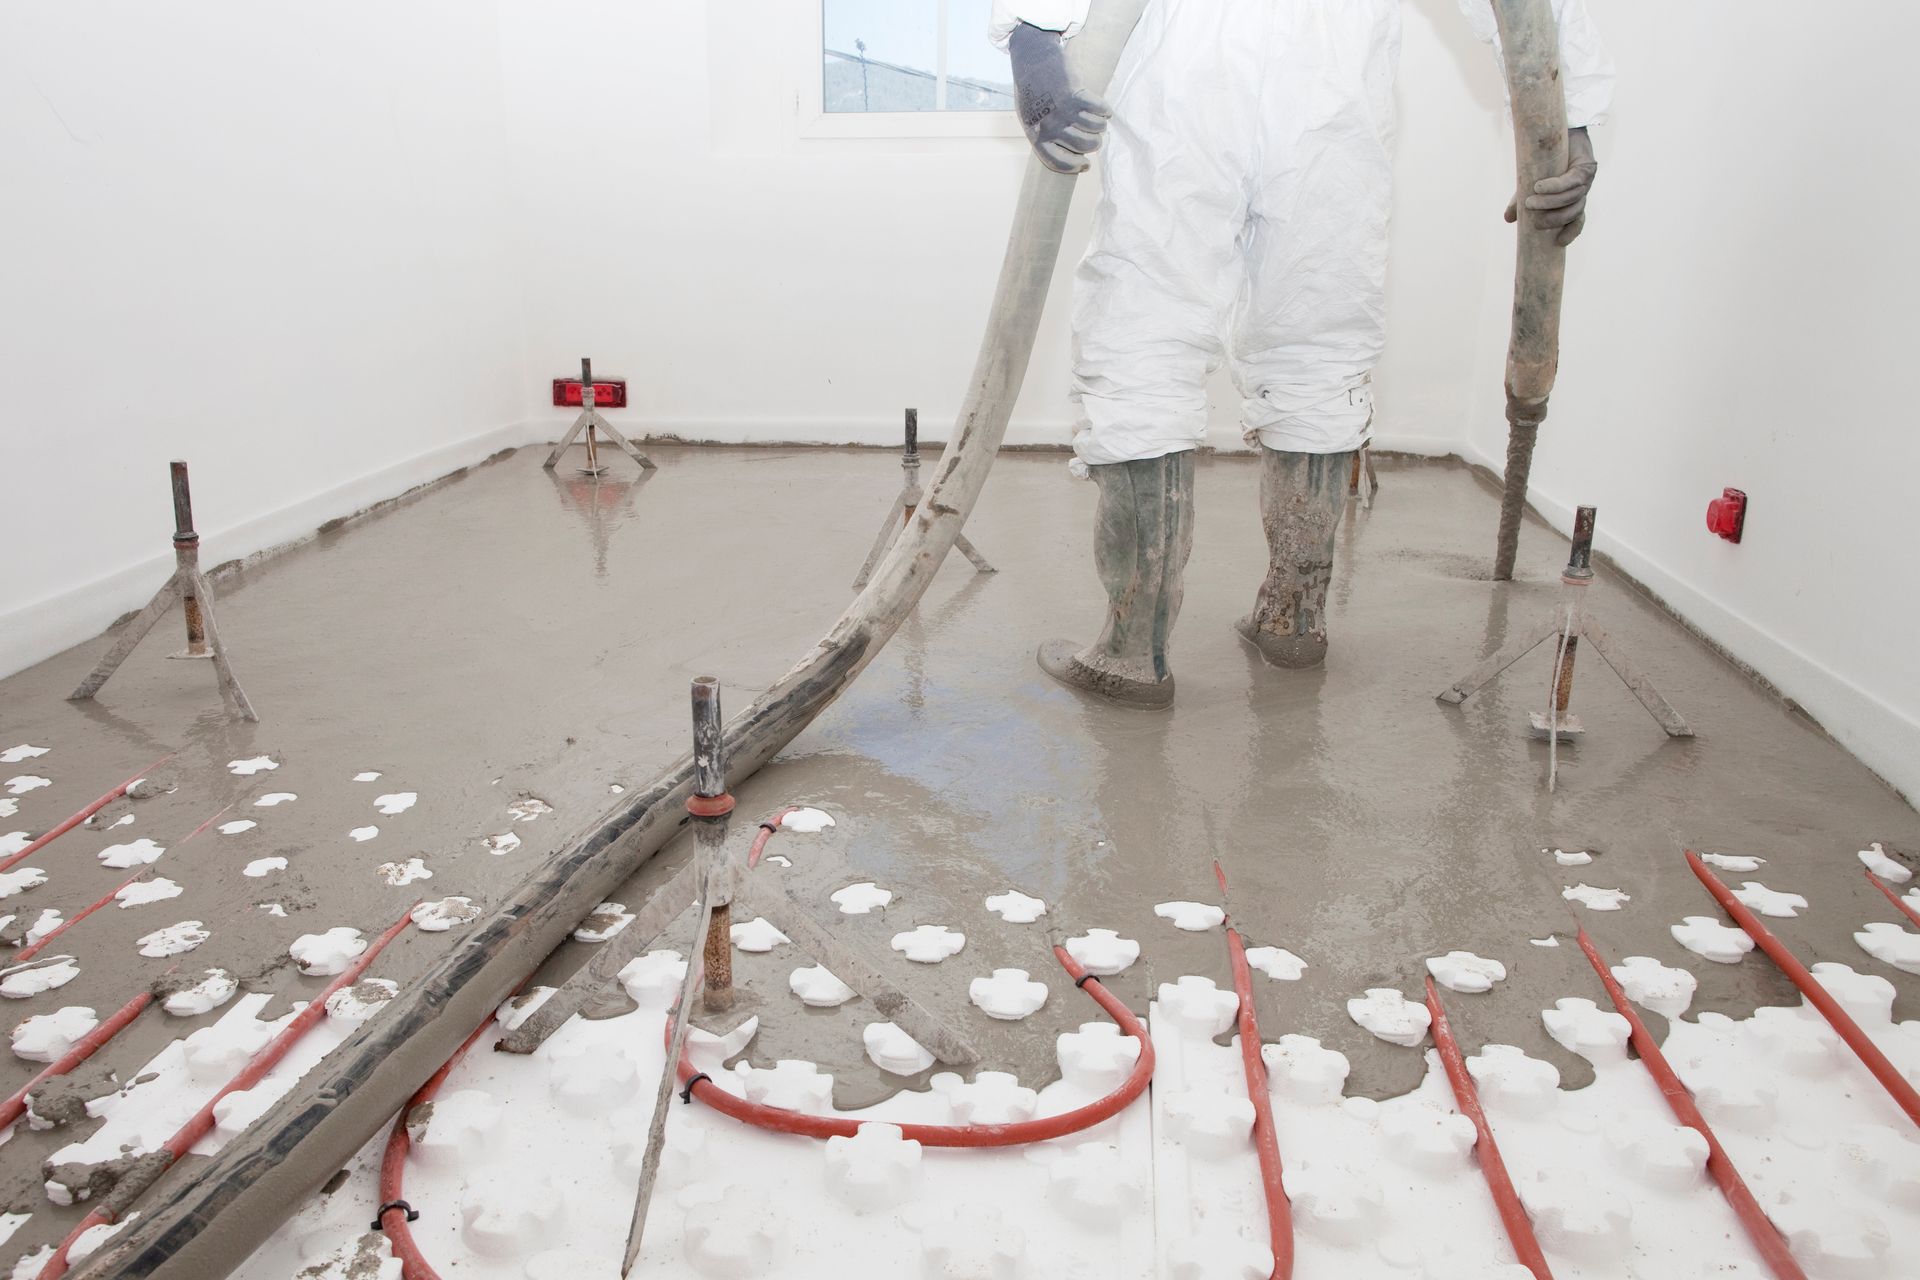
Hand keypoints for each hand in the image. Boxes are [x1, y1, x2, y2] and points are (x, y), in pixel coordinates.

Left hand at [1008, 23, 1110, 173]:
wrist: (1032, 60)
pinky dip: (1105, 110)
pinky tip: (1103, 109)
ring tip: (1099, 120)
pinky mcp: (1076, 95)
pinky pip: (1100, 110)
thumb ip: (1047, 136)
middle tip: (1095, 137)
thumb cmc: (1032, 92)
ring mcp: (1064, 111)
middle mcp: (1050, 126)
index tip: (1085, 164)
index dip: (1075, 165)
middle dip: (1095, 143)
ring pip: (1095, 129)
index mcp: (1037, 136)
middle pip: (1084, 146)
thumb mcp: (1032, 119)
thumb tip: (1070, 151)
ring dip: (1101, 126)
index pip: (1058, 162)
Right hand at [1504, 127, 1596, 245]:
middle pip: (1574, 212)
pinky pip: (1571, 181)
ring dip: (1550, 202)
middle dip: (1554, 219)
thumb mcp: (1530, 184)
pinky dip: (1554, 186)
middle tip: (1534, 220)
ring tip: (1529, 202)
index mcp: (1573, 199)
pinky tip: (1539, 187)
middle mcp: (1582, 191)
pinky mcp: (1585, 166)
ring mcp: (1586, 179)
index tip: (1559, 242)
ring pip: (1571, 198)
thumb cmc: (1544, 160)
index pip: (1577, 221)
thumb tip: (1508, 219)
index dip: (1571, 232)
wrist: (1555, 131)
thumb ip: (1522, 202)